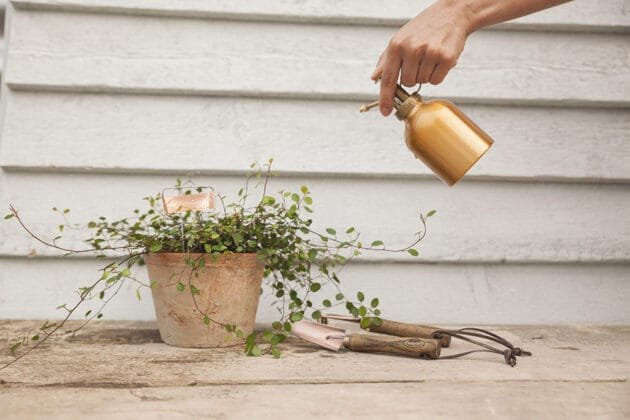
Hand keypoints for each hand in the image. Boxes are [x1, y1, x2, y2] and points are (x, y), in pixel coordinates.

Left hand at [372, 1, 470, 115]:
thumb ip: (386, 60)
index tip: (385, 112)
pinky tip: (438, 60)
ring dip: (426, 74)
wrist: (451, 14)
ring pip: (423, 82)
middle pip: (407, 84)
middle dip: (413, 77)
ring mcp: (430, 53)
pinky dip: (437, 74)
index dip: (386, 98)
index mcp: (396, 45)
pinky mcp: (446, 58)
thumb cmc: (423, 28)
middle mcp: (412, 49)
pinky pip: (436, 81)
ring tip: (430, 57)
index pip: (388, 79)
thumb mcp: (399, 39)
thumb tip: (375, 78)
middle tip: (419, 61)